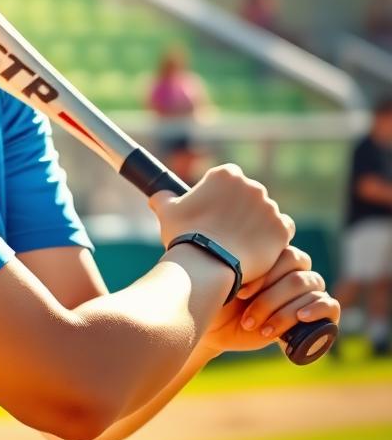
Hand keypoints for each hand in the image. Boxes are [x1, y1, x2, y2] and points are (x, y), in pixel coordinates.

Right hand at [149, 164, 294, 281]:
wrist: (207, 263)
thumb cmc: (185, 235)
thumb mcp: (167, 212)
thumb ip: (163, 198)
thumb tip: (157, 196)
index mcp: (225, 175)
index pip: (228, 179)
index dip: (221, 196)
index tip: (214, 212)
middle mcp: (251, 186)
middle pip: (249, 195)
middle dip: (241, 209)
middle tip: (227, 229)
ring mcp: (269, 206)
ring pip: (266, 212)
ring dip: (257, 223)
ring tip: (241, 242)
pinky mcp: (281, 227)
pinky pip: (282, 228)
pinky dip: (273, 236)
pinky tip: (258, 247)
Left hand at [199, 245, 340, 354]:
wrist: (218, 327)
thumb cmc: (217, 297)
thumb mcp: (221, 279)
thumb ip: (232, 260)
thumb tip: (237, 250)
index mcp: (274, 255)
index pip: (284, 253)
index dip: (264, 275)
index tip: (240, 292)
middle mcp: (293, 270)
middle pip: (296, 275)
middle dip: (270, 299)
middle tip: (248, 316)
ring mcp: (306, 291)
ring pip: (308, 289)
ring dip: (283, 311)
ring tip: (262, 326)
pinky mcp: (317, 314)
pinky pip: (329, 304)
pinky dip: (316, 310)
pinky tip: (300, 318)